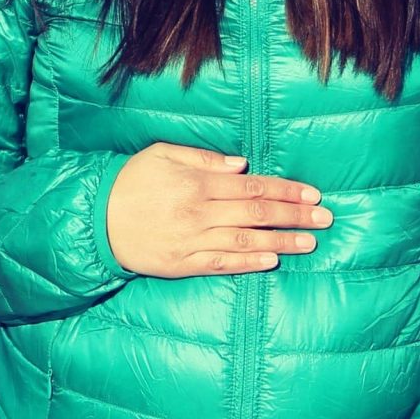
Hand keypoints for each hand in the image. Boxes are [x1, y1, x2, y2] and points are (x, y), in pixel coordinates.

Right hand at [104, 143, 332, 278]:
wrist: (94, 219)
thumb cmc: (129, 182)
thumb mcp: (160, 155)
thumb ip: (201, 157)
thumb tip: (241, 165)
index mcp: (195, 182)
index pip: (251, 186)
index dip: (285, 190)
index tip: (312, 194)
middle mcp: (198, 211)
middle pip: (256, 212)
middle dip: (294, 215)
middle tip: (325, 218)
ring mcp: (192, 240)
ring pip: (246, 240)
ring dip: (281, 240)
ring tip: (310, 242)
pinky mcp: (183, 264)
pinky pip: (222, 264)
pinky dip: (250, 263)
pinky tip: (273, 260)